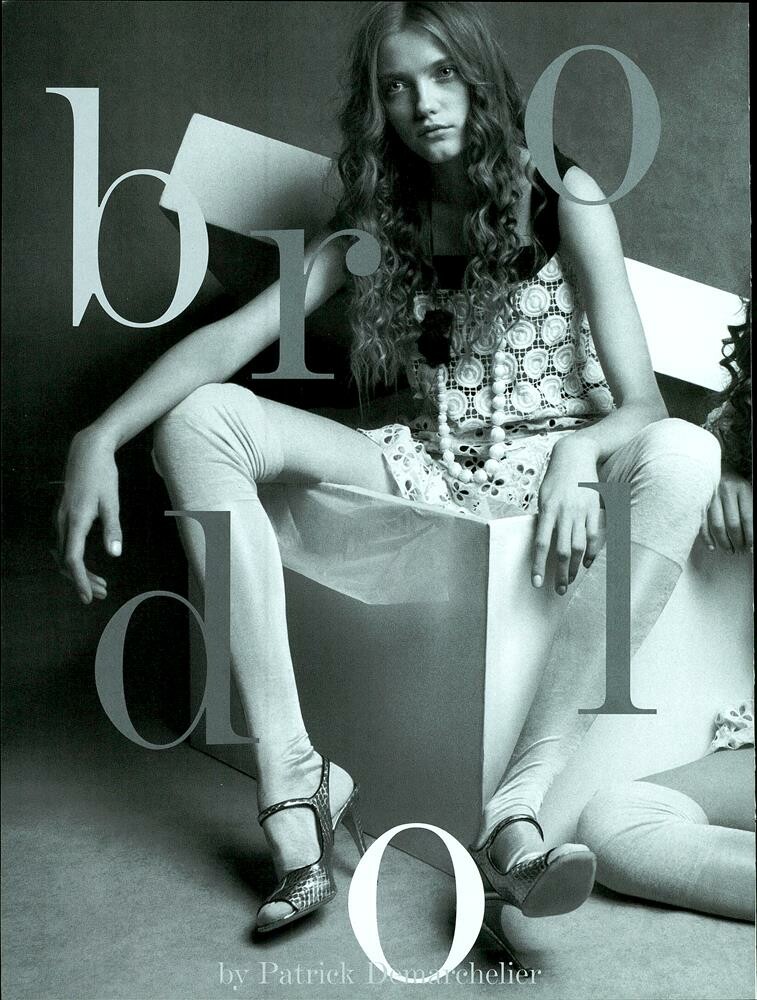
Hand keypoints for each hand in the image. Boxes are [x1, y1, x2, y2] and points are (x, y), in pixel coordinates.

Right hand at [56, 427, 121, 602]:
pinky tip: (89, 568)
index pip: (73, 559)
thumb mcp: (112, 502)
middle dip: (83, 581)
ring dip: (80, 573)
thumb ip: (113, 529)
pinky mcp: (63, 517)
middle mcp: (63, 522)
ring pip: (64, 555)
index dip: (80, 580)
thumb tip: (115, 554)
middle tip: (103, 594)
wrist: (87, 452)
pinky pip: (65, 546)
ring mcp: (60, 519)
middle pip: (67, 562)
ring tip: (101, 585)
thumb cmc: (102, 475)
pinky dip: (76, 561)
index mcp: (76, 520)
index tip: (88, 597)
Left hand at [532, 435, 601, 593]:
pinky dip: (591, 552)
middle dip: (560, 574)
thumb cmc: (555, 478)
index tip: (537, 583)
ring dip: (575, 567)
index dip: (539, 566)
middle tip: (559, 590)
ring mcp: (581, 511)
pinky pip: (594, 536)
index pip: (541, 544)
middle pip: (562, 551)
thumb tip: (543, 544)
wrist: (575, 455)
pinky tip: (587, 563)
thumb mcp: (543, 496)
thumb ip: (544, 519)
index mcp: (547, 510)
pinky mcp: (594, 509)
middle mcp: (564, 512)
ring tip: (571, 580)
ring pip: (579, 546)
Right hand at [699, 465, 752, 553]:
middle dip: (737, 541)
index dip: (750, 535)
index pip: (748, 517)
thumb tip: (752, 532)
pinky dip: (706, 537)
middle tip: (740, 550)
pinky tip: (712, 546)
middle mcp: (726, 491)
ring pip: (717, 525)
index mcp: (742, 488)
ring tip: (728, 550)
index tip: (752, 548)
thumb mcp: (746, 490)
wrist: (708, 466)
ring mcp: (710, 496)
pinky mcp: (698, 501)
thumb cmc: (731, 482)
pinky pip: (702, 523)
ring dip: (723, 542)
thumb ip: (750, 508)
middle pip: (732, 523)